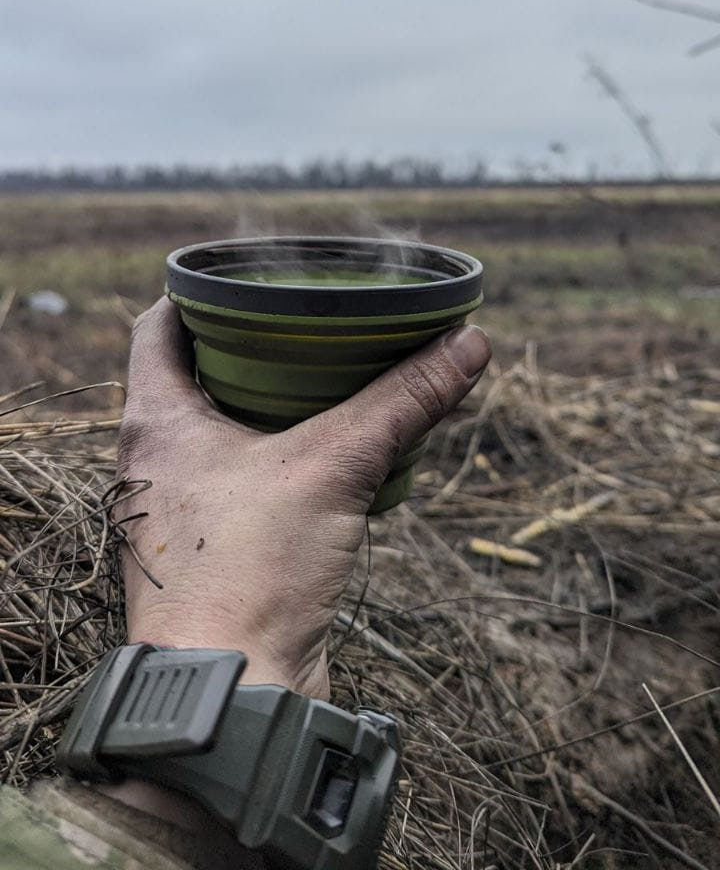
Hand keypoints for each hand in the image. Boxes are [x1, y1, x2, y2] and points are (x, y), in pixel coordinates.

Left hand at [117, 297, 490, 698]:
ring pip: (222, 436)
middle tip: (305, 321)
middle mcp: (155, 465)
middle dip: (248, 346)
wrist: (235, 696)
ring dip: (270, 408)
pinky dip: (283, 461)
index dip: (199, 293)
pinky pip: (246, 486)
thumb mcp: (334, 465)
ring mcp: (181, 515)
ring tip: (329, 380)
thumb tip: (469, 341)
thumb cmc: (250, 574)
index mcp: (156, 423)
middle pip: (193, 378)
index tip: (249, 275)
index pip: (159, 328)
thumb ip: (402, 401)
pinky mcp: (215, 556)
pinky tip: (333, 459)